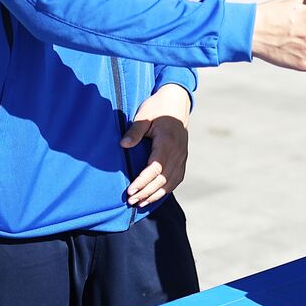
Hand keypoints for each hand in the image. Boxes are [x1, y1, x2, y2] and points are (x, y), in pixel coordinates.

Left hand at [121, 83, 191, 206]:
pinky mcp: (183, 158)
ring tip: (140, 203)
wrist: (177, 101)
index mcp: (167, 142)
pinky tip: (155, 195)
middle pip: (163, 179)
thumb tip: (123, 144)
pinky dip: (166, 189)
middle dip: (147, 192)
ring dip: (156, 194)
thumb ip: (134, 131)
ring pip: (171, 181)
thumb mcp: (144, 116)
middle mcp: (177, 152)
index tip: (130, 191)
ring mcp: (182, 156)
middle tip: (131, 201)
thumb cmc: (158, 107)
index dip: (143, 182)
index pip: (155, 168)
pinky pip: (177, 178)